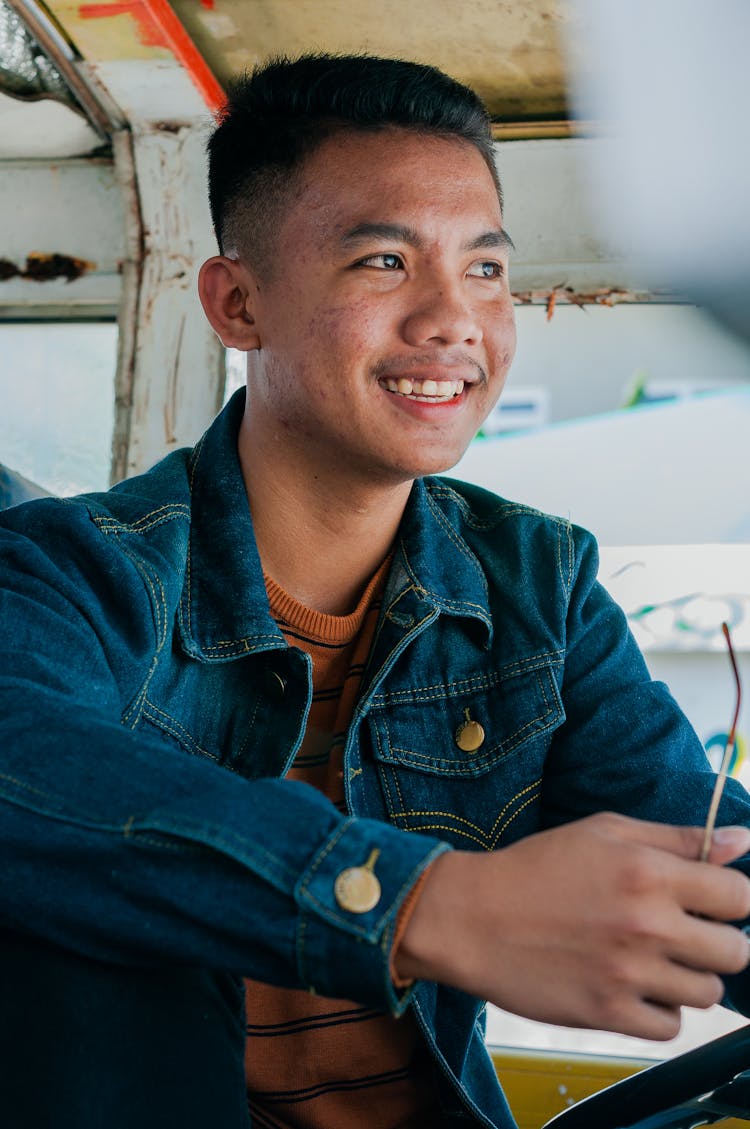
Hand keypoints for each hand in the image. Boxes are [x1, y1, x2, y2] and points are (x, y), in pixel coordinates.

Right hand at [395, 812, 749, 1039]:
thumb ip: (678, 838)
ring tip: (654, 959)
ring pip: (708, 993)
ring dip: (690, 978)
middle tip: (686, 934)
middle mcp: (647, 924)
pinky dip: (660, 1010)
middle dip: (719, 941)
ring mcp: (630, 973)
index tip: (713, 902)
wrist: (473, 918)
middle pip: (736, 952)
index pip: (740, 897)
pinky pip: (671, 1027)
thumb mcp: (604, 831)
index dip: (733, 899)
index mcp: (649, 871)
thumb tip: (740, 843)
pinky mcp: (609, 1012)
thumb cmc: (537, 867)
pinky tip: (634, 985)